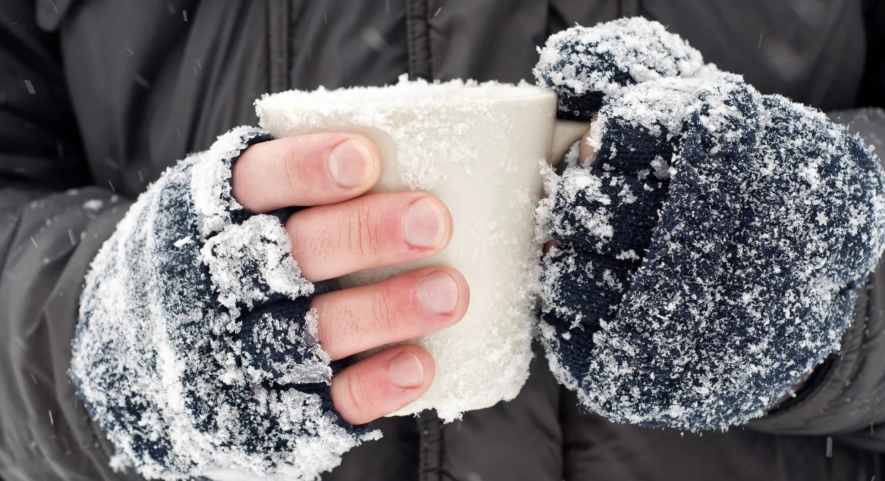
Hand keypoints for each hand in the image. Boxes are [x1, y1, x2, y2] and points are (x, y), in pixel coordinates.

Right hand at [232, 133, 468, 424]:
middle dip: (365, 235)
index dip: (305, 170)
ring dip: (386, 310)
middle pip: (293, 255)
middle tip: (434, 222)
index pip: (254, 183)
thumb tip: (413, 152)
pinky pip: (326, 400)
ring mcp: (244, 351)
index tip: (364, 159)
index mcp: (214, 216)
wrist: (154, 365)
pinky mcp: (274, 410)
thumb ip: (303, 186)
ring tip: (450, 293)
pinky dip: (374, 384)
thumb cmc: (231, 259)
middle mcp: (222, 283)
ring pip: (316, 330)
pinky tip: (419, 364)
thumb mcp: (237, 209)